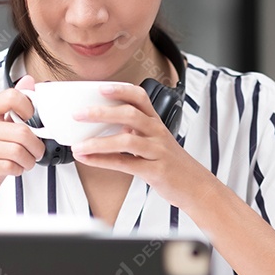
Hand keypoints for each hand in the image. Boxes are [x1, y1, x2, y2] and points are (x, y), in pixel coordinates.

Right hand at [0, 75, 44, 212]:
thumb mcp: (7, 131)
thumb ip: (16, 106)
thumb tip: (28, 80)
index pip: (11, 96)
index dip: (30, 109)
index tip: (33, 122)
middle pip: (20, 130)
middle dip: (36, 146)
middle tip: (36, 153)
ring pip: (16, 150)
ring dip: (28, 161)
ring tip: (24, 163)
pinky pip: (7, 166)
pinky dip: (17, 170)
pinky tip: (13, 171)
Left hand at [70, 83, 211, 207]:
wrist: (196, 186)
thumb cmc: (172, 163)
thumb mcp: (155, 141)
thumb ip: (134, 132)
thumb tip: (104, 126)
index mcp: (156, 122)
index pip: (140, 97)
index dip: (120, 90)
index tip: (101, 87)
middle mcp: (157, 133)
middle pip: (130, 114)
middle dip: (102, 113)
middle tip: (79, 114)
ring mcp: (157, 151)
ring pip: (126, 141)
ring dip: (98, 142)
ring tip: (78, 145)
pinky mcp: (154, 171)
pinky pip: (125, 164)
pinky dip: (103, 161)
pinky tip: (88, 159)